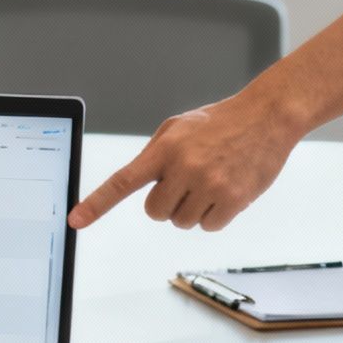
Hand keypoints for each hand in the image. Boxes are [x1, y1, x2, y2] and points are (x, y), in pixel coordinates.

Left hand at [69, 91, 304, 231]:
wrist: (267, 116)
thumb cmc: (219, 122)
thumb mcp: (178, 129)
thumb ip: (155, 156)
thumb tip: (139, 185)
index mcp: (165, 149)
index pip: (121, 182)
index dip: (96, 204)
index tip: (75, 220)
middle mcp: (184, 168)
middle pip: (155, 212)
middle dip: (166, 203)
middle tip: (185, 183)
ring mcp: (210, 185)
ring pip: (182, 222)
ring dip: (192, 209)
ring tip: (210, 182)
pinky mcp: (234, 200)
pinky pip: (209, 226)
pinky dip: (214, 215)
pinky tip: (225, 191)